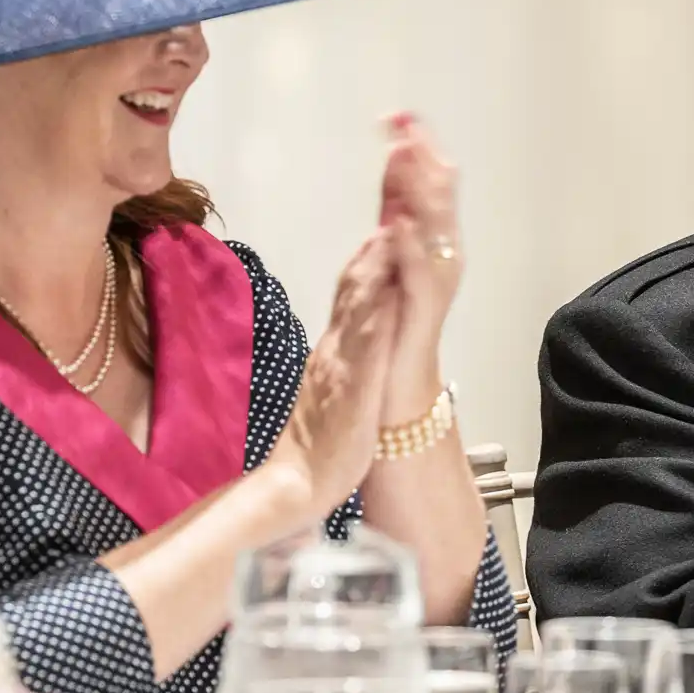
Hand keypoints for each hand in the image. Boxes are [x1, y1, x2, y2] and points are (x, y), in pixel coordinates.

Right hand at [268, 229, 401, 516]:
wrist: (295, 486)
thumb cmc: (317, 446)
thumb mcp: (331, 390)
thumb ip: (339, 360)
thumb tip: (348, 336)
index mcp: (333, 349)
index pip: (352, 292)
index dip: (372, 253)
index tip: (392, 217)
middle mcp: (335, 348)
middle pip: (354, 285)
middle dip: (378, 243)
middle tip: (398, 206)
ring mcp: (341, 365)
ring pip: (357, 307)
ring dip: (375, 266)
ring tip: (394, 227)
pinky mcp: (351, 388)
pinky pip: (364, 348)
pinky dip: (376, 315)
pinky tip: (388, 293)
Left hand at [376, 112, 460, 417]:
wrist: (400, 386)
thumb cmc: (395, 325)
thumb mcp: (390, 258)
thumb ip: (394, 215)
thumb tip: (395, 171)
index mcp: (431, 240)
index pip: (424, 185)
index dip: (414, 150)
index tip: (397, 117)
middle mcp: (442, 253)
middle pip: (438, 196)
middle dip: (423, 158)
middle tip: (406, 123)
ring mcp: (437, 279)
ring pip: (435, 226)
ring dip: (421, 191)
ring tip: (408, 157)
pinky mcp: (425, 307)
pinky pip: (420, 271)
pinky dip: (411, 246)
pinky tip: (399, 223)